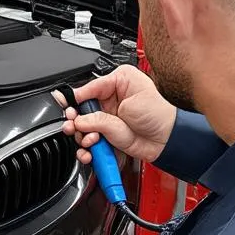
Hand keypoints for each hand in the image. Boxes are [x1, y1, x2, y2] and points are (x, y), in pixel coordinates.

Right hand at [53, 65, 177, 165]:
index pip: (86, 89)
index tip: (66, 108)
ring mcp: (106, 119)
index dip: (74, 100)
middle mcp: (108, 100)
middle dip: (75, 121)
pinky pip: (88, 143)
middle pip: (79, 110)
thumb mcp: (131, 103)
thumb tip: (78, 117)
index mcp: (115, 83)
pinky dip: (86, 150)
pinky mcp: (105, 136)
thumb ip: (101, 112)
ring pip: (81, 129)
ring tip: (91, 140)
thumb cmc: (158, 115)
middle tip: (74, 127)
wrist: (167, 140)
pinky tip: (90, 151)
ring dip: (82, 137)